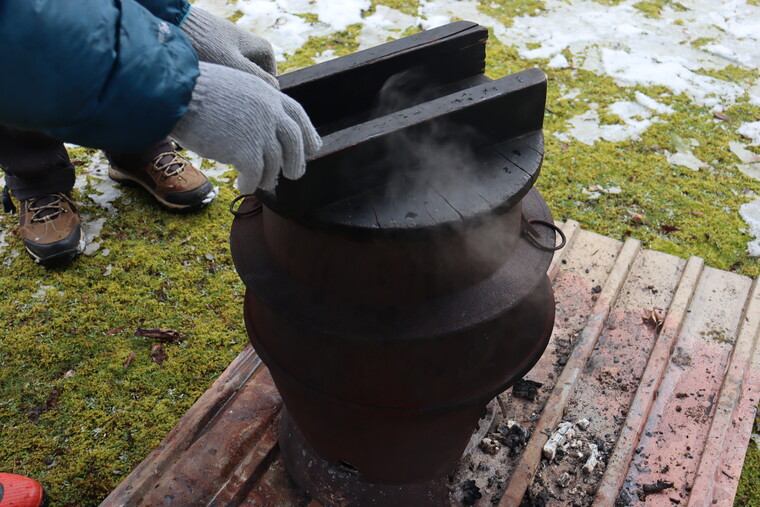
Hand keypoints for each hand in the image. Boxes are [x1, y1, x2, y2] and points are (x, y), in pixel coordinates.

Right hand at [170, 62, 321, 192]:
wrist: (176, 93)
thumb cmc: (195, 89)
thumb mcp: (235, 87)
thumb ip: (253, 104)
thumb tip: (260, 127)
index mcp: (268, 94)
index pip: (298, 115)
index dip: (308, 134)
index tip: (313, 148)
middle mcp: (269, 112)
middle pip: (294, 142)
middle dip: (296, 161)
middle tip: (293, 175)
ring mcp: (259, 131)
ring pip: (275, 163)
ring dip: (269, 177)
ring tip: (260, 183)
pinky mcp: (244, 150)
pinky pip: (255, 175)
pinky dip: (251, 184)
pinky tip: (242, 187)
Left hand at [181, 7, 278, 87]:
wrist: (171, 23)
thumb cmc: (205, 45)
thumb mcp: (234, 65)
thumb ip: (256, 77)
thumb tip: (274, 88)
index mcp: (248, 40)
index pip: (267, 55)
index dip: (270, 73)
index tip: (267, 89)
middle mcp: (235, 37)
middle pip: (251, 59)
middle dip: (251, 76)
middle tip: (247, 93)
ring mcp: (217, 38)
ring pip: (233, 61)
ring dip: (233, 76)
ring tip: (226, 90)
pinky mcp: (201, 42)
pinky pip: (216, 59)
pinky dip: (217, 72)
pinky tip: (209, 81)